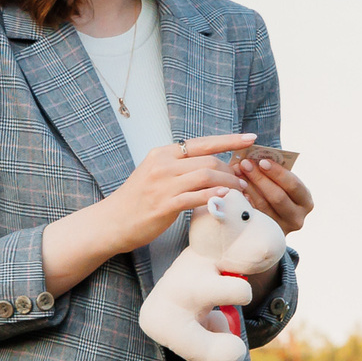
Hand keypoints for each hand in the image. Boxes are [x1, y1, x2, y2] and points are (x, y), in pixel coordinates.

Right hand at [100, 133, 251, 254]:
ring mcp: (163, 184)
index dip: (229, 140)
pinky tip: (227, 197)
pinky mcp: (164, 204)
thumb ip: (180, 166)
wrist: (112, 222)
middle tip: (243, 180)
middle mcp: (162, 165)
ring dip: (228, 183)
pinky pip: (197, 196)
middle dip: (231, 169)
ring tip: (240, 190)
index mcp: (162, 154)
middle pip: (208, 160)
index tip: (250, 138)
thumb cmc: (138, 199)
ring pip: (206, 176)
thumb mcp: (156, 173)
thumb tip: (210, 163)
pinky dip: (215, 195)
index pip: (202, 142)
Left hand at [234, 155, 315, 234]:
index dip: (277, 172)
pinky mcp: (265, 233)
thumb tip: (256, 157)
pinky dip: (243, 200)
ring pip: (263, 206)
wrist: (273, 220)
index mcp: (306, 202)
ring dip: (248, 187)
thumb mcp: (284, 185)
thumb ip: (275, 174)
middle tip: (245, 164)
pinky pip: (252, 215)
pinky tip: (234, 188)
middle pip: (278, 197)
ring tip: (237, 172)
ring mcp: (281, 229)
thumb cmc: (277, 193)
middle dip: (260, 178)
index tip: (262, 161)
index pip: (293, 185)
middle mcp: (297, 218)